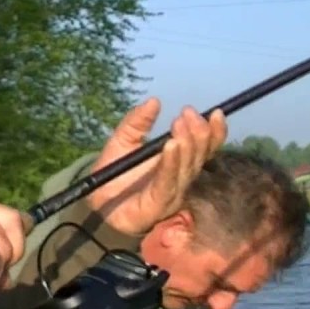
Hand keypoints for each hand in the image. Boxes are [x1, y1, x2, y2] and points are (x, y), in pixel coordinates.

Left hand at [86, 98, 227, 236]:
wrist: (94, 199)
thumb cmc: (113, 172)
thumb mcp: (122, 140)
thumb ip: (136, 122)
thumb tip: (154, 101)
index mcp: (178, 164)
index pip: (205, 149)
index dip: (214, 133)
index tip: (215, 113)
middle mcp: (179, 180)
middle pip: (199, 158)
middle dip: (198, 134)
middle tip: (187, 114)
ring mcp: (170, 195)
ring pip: (187, 170)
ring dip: (187, 145)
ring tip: (179, 125)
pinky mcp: (156, 206)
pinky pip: (167, 183)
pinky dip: (171, 164)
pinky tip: (171, 146)